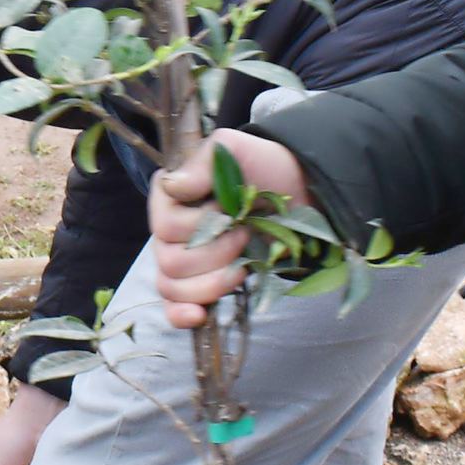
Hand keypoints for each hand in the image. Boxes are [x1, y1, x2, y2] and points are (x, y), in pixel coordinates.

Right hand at [145, 129, 309, 327]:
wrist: (301, 192)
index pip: (163, 226)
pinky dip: (182, 314)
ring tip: (243, 263)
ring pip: (174, 286)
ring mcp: (185, 260)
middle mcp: (170, 231)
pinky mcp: (202, 284)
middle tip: (245, 235)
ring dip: (212, 281)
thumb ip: (202, 163)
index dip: (196, 226)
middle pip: (169, 261)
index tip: (229, 212)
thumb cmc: (265, 167)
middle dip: (214, 254)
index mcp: (170, 199)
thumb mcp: (234, 149)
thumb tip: (173, 187)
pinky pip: (174, 308)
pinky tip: (200, 315)